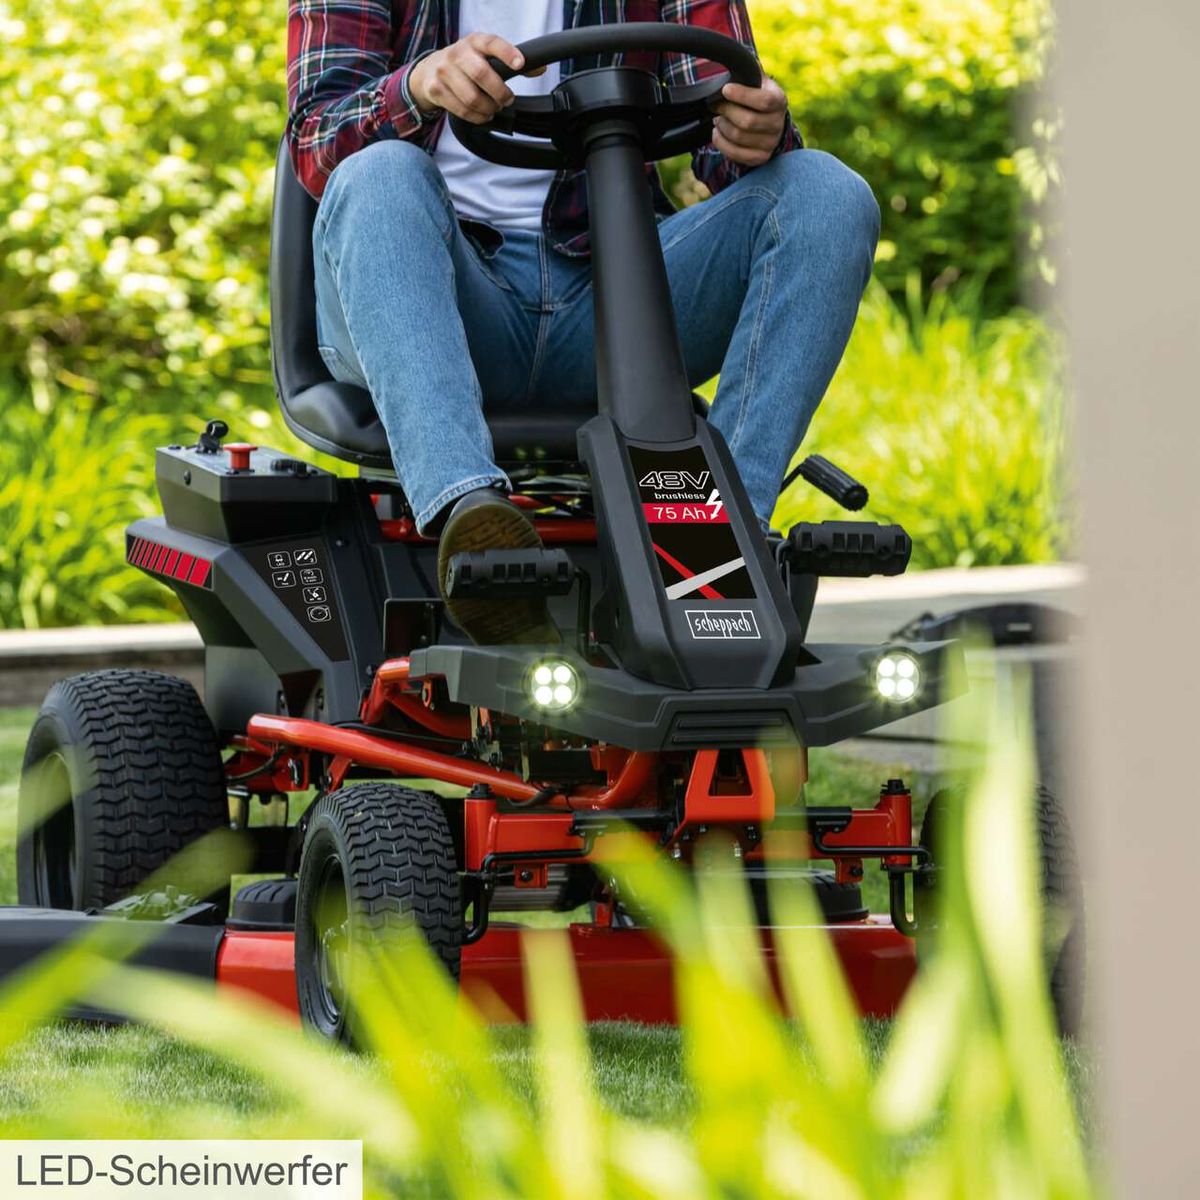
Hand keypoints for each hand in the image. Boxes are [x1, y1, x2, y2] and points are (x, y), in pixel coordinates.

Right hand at [409, 33, 537, 122]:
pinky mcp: (437, 90)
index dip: (506, 52)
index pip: (491, 43)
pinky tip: (483, 115)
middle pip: (482, 75)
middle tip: (507, 99)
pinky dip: (477, 117)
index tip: (520, 63)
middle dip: (500, 93)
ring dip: (489, 109)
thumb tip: (540, 68)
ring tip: (494, 108)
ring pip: (473, 98)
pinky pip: (463, 111)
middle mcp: (458, 54)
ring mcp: (445, 72)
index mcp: (474, 42)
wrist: (429, 70)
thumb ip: (510, 61)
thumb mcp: (484, 55)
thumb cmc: (464, 63)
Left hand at [712, 77, 788, 166]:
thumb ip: (750, 70)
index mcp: (779, 101)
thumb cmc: (758, 98)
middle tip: (717, 105)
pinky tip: (718, 133)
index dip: (742, 95)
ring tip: (718, 118)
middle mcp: (778, 123)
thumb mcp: (758, 81)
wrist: (769, 123)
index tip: (725, 89)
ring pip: (738, 137)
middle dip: (726, 112)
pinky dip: (721, 142)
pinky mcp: (760, 158)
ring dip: (722, 126)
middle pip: (747, 121)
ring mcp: (770, 143)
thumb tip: (737, 56)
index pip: (764, 101)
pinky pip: (735, 153)